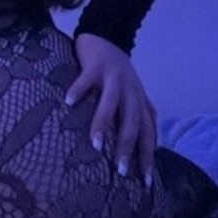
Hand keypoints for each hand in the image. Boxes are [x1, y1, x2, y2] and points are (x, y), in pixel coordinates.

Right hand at [65, 32, 157, 185]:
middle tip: (121, 171)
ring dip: (104, 123)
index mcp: (140, 101)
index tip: (146, 181)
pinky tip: (68, 103)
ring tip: (96, 145)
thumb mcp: (131, 96)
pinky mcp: (95, 65)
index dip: (148, 155)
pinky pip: (87, 79)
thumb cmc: (116, 75)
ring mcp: (113, 77)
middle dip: (128, 147)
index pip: (149, 132)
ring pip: (113, 103)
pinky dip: (79, 90)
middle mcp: (131, 91)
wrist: (106, 36)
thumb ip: (134, 117)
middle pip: (133, 121)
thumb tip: (137, 152)